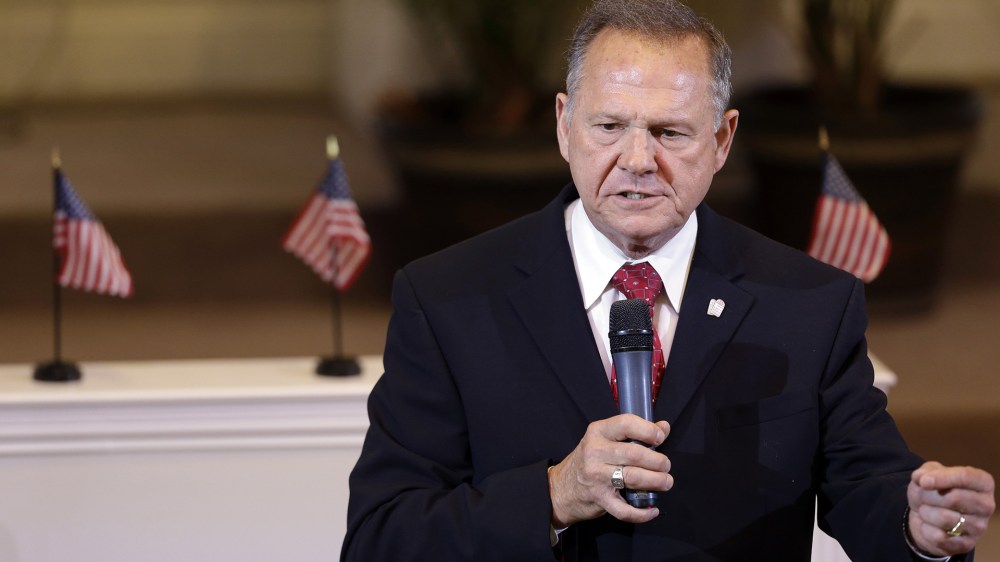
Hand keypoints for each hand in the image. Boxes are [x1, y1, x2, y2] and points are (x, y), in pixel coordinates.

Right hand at [548, 414, 671, 527]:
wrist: (560, 488)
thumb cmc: (589, 460)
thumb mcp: (606, 440)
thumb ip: (634, 433)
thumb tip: (664, 427)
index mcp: (598, 432)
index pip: (625, 424)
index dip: (647, 430)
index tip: (660, 437)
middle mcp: (595, 452)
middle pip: (634, 454)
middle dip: (657, 461)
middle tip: (666, 466)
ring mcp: (596, 476)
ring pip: (633, 478)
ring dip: (656, 482)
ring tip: (665, 482)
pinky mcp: (599, 498)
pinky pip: (624, 509)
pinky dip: (642, 512)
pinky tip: (652, 510)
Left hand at [907, 461, 995, 556]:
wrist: (927, 517)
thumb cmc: (933, 491)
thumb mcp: (928, 474)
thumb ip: (926, 471)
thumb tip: (921, 477)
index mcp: (982, 482)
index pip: (966, 477)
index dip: (943, 478)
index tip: (923, 482)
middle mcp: (986, 505)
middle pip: (953, 498)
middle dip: (928, 496)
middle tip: (923, 497)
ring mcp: (979, 527)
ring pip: (944, 518)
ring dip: (925, 512)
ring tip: (926, 510)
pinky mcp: (967, 544)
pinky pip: (939, 537)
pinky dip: (925, 529)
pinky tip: (929, 525)